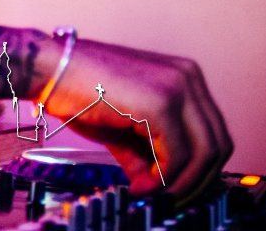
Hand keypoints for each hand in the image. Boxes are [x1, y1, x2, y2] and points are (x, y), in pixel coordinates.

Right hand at [43, 38, 231, 199]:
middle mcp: (188, 77)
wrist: (47, 68)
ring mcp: (177, 88)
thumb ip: (146, 151)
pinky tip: (141, 183)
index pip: (213, 132)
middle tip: (171, 198)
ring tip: (152, 192)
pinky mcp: (160, 104)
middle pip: (218, 144)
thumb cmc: (77, 87)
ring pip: (205, 153)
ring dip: (181, 183)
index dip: (200, 169)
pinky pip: (178, 155)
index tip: (179, 189)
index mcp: (184, 77)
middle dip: (196, 181)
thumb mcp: (122, 124)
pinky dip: (163, 178)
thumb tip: (157, 183)